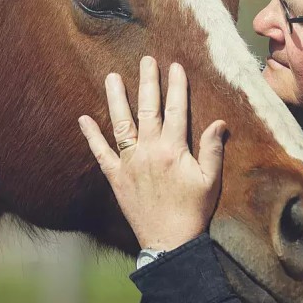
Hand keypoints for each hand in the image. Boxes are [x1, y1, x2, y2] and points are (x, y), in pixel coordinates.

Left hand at [79, 56, 226, 250]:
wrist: (169, 243)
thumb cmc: (193, 211)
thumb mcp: (211, 181)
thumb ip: (213, 150)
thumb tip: (219, 122)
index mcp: (174, 150)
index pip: (176, 110)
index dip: (176, 86)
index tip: (175, 66)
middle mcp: (149, 151)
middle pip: (148, 109)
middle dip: (148, 82)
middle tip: (146, 59)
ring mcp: (129, 163)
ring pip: (121, 124)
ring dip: (116, 99)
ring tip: (112, 77)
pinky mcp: (115, 177)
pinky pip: (100, 153)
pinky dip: (91, 136)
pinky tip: (82, 118)